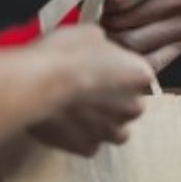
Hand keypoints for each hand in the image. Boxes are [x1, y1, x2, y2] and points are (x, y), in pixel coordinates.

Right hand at [29, 25, 154, 157]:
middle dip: (113, 101)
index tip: (102, 68)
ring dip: (101, 123)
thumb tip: (99, 49)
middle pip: (129, 106)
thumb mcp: (90, 33)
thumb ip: (104, 47)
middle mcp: (133, 107)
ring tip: (78, 111)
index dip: (119, 71)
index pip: (139, 75)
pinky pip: (88, 144)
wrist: (39, 83)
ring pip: (113, 131)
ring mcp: (111, 132)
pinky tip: (65, 123)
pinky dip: (79, 136)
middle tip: (88, 89)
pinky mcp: (87, 148)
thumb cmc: (66, 54)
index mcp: (141, 75)